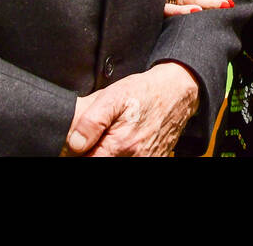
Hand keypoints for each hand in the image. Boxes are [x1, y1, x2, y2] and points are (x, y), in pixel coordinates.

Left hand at [64, 63, 198, 155]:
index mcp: (120, 144)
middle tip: (101, 134)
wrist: (177, 92)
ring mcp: (146, 161)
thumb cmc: (144, 92)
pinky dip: (125, 152)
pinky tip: (128, 140)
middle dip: (96, 149)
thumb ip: (91, 120)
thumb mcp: (113, 96)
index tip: (81, 141)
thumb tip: (74, 144)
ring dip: (111, 150)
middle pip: (100, 160)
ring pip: (116, 160)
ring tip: (115, 134)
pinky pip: (131, 159)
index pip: (87, 159)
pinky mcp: (155, 160)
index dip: (80, 150)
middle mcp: (134, 158)